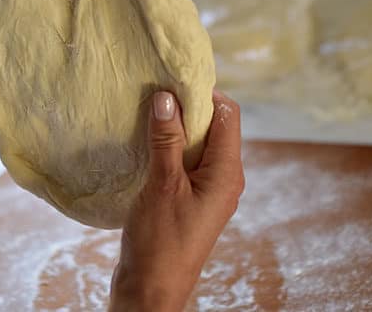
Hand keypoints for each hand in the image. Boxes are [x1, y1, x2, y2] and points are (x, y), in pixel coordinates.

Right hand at [109, 90, 244, 310]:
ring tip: (145, 115)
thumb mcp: (163, 185)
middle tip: (155, 95)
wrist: (150, 291)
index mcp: (227, 172)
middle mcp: (224, 178)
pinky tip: (145, 143)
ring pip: (196, 144)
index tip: (173, 81)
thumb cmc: (160, 242)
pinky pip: (184, 162)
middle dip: (186, 108)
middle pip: (213, 126)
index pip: (227, 114)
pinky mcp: (189, 199)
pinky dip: (168, 148)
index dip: (204, 94)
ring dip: (174, 129)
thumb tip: (167, 97)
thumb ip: (167, 139)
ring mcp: (207, 190)